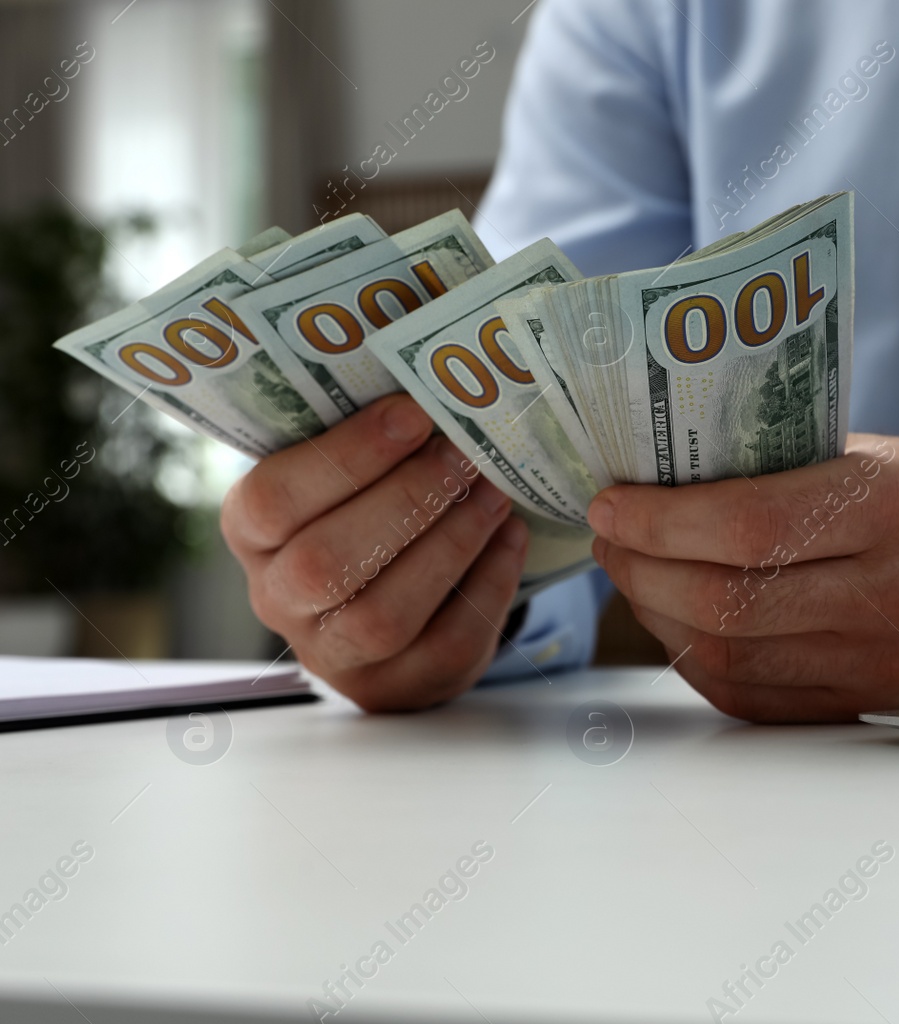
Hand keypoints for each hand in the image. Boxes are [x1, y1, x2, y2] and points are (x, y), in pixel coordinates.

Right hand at [220, 395, 528, 710]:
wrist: (389, 605)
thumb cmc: (367, 507)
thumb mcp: (350, 465)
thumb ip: (373, 417)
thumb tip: (426, 326)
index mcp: (252, 531)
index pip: (273, 499)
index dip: (346, 456)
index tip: (413, 413)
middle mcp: (278, 598)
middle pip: (325, 564)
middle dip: (405, 503)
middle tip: (463, 456)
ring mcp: (333, 653)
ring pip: (383, 615)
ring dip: (450, 546)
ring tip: (494, 495)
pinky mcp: (396, 685)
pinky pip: (445, 645)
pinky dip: (488, 587)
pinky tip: (510, 539)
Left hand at [588, 434, 898, 721]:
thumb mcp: (878, 455)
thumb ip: (782, 467)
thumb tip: (662, 477)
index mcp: (893, 507)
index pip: (749, 526)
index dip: (661, 520)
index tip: (613, 504)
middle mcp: (890, 593)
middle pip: (727, 601)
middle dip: (643, 570)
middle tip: (612, 537)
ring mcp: (880, 664)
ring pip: (729, 658)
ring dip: (659, 616)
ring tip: (637, 574)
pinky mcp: (864, 707)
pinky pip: (752, 698)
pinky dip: (697, 661)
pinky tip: (679, 623)